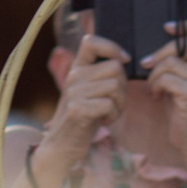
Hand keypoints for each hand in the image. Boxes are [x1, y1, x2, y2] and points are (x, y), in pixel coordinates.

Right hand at [32, 35, 126, 187]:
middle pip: (115, 68)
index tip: (124, 60)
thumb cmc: (84, 117)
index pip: (91, 41)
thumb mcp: (89, 90)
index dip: (112, 47)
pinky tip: (104, 121)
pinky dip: (113, 115)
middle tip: (115, 103)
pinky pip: (109, 104)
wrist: (62, 145)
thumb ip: (101, 74)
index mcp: (77, 68)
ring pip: (115, 86)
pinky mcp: (78, 109)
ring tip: (109, 113)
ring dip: (120, 104)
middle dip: (123, 87)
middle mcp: (74, 76)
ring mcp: (74, 92)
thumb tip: (124, 59)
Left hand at [146, 18, 186, 157]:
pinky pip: (165, 78)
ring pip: (170, 63)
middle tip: (146, 63)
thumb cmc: (186, 114)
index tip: (167, 27)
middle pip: (183, 45)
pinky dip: (155, 85)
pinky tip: (155, 96)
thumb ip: (182, 65)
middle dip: (160, 53)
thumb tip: (160, 46)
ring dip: (154, 75)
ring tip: (153, 88)